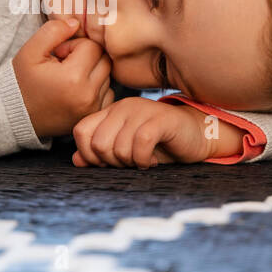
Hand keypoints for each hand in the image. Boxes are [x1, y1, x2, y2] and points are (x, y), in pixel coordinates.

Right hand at [12, 17, 114, 137]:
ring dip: (92, 71)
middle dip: (86, 57)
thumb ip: (53, 31)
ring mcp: (93, 108)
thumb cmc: (22, 82)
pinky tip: (77, 89)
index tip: (58, 55)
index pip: (91, 46)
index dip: (73, 46)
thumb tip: (76, 23)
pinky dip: (97, 88)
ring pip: (108, 75)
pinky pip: (108, 92)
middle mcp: (88, 96)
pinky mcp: (94, 116)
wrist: (16, 115)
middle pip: (104, 60)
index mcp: (73, 78)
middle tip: (64, 64)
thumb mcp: (30, 51)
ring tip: (69, 78)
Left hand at [71, 97, 240, 167]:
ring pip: (118, 147)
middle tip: (130, 163)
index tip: (107, 164)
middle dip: (112, 163)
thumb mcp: (125, 150)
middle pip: (98, 144)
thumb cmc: (159, 144)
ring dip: (131, 163)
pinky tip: (151, 161)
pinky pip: (140, 145)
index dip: (89, 154)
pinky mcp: (160, 120)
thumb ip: (99, 154)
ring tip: (143, 160)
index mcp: (111, 111)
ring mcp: (142, 110)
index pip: (81, 131)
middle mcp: (123, 107)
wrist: (195, 136)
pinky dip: (144, 160)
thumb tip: (76, 160)